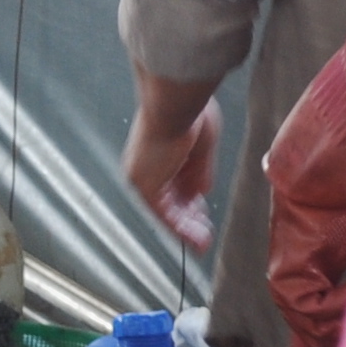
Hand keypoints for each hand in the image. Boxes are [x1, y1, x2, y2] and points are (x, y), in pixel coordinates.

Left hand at [122, 99, 220, 250]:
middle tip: (202, 234)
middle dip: (189, 219)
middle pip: (168, 201)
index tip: (201, 211)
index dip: (189, 201)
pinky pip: (164, 215)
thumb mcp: (201, 146)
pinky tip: (196, 239)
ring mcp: (143, 178)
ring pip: (166, 212)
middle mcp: (146, 167)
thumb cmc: (186, 111)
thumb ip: (199, 171)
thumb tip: (201, 191)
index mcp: (157, 153)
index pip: (172, 183)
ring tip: (201, 243)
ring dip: (186, 229)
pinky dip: (182, 229)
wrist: (173, 103)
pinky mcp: (145, 186)